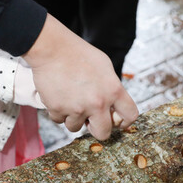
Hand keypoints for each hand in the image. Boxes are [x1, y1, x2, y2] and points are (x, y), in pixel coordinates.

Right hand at [23, 15, 138, 138]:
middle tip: (90, 121)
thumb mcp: (104, 66)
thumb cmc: (78, 54)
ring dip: (73, 118)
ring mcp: (77, 108)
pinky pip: (59, 120)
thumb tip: (113, 105)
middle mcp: (98, 103)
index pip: (130, 115)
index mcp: (113, 90)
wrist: (53, 49)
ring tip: (69, 99)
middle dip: (97, 129)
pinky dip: (58, 112)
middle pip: (103, 133)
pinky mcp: (58, 110)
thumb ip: (111, 87)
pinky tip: (58, 96)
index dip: (124, 123)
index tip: (118, 123)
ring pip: (76, 127)